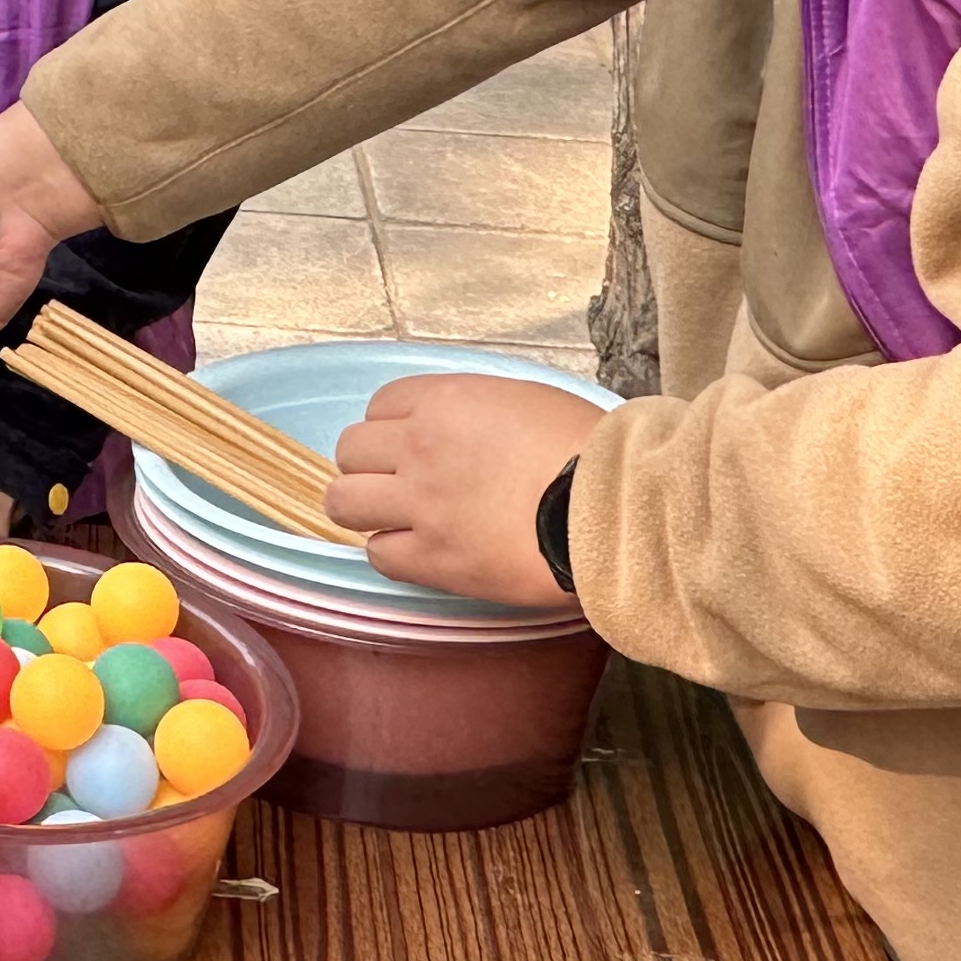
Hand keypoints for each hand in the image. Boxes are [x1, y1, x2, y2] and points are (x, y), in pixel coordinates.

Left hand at [327, 373, 601, 607]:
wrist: (616, 509)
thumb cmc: (590, 451)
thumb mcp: (529, 402)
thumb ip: (480, 411)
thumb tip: (465, 428)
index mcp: (446, 401)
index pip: (379, 405)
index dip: (392, 427)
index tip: (409, 445)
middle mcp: (421, 447)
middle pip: (350, 451)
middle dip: (369, 466)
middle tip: (400, 484)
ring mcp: (422, 505)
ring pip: (345, 503)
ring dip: (365, 509)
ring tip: (397, 520)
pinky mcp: (434, 559)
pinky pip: (378, 556)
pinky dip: (394, 553)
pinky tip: (423, 552)